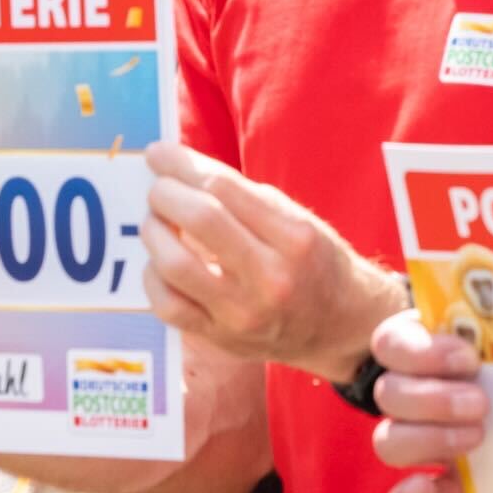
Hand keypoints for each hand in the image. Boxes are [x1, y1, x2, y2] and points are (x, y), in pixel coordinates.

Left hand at [138, 140, 400, 383]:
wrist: (338, 325)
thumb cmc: (314, 262)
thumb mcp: (296, 219)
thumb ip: (241, 194)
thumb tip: (179, 166)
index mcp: (294, 237)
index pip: (224, 187)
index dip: (181, 165)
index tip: (160, 154)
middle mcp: (271, 277)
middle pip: (201, 219)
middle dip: (165, 194)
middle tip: (158, 189)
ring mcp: (244, 313)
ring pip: (176, 265)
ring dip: (154, 234)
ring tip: (156, 223)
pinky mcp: (222, 337)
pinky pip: (169, 307)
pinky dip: (153, 278)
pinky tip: (160, 263)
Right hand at [367, 310, 481, 492]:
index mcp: (425, 349)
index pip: (392, 342)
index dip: (423, 352)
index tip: (469, 357)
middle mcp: (413, 393)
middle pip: (388, 394)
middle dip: (432, 398)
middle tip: (481, 402)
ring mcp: (421, 442)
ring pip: (388, 441)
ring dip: (427, 440)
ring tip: (477, 437)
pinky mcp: (440, 488)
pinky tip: (422, 489)